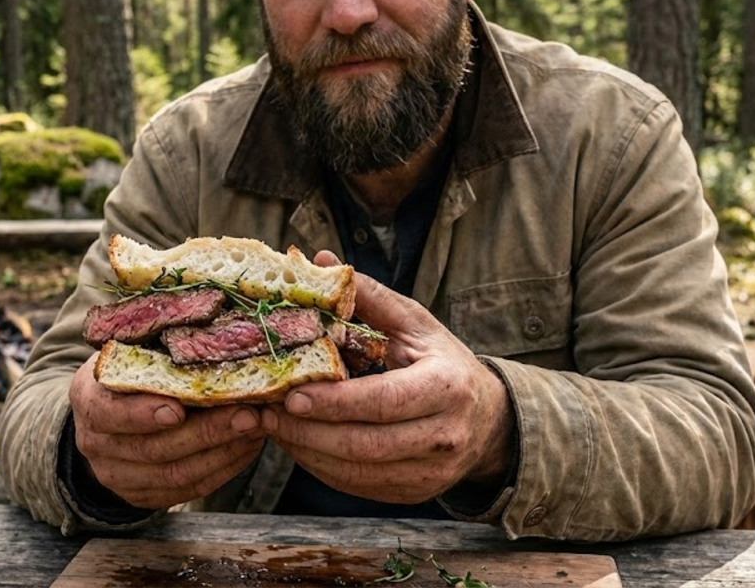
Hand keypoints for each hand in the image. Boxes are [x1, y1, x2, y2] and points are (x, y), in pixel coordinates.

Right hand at [68, 353, 265, 508]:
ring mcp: (118, 475)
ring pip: (175, 475)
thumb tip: (208, 322)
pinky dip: (224, 468)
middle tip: (247, 413)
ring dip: (222, 451)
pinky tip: (247, 447)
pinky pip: (189, 490)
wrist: (106, 414)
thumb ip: (156, 343)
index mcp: (87, 399)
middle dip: (206, 431)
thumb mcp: (130, 348)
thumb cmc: (129, 369)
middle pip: (153, 448)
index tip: (179, 407)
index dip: (142, 414)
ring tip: (256, 427)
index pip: (108, 412)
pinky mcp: (143, 496)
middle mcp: (95, 443)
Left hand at [259, 251, 514, 503]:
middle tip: (266, 413)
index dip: (334, 402)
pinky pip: (358, 486)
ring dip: (307, 451)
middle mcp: (444, 435)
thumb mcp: (414, 323)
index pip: (383, 401)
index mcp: (446, 387)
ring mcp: (431, 472)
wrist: (488, 418)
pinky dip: (322, 467)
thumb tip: (320, 261)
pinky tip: (298, 443)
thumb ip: (368, 296)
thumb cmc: (442, 361)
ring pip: (357, 471)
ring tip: (273, 426)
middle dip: (308, 432)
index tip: (290, 395)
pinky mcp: (415, 492)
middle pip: (365, 444)